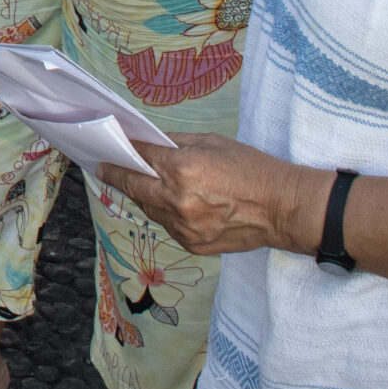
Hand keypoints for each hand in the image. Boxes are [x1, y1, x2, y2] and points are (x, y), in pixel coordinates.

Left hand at [94, 132, 330, 257]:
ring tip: (142, 183)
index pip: (139, 157)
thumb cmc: (250, 168)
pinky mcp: (191, 245)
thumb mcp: (211, 143)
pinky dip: (165, 214)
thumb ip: (175, 145)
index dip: (123, 150)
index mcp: (181, 170)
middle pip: (134, 187)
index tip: (108, 149)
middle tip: (105, 167)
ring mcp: (183, 227)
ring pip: (149, 209)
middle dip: (118, 175)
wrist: (281, 208)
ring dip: (144, 195)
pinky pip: (167, 226)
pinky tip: (172, 203)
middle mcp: (177, 201)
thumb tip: (148, 144)